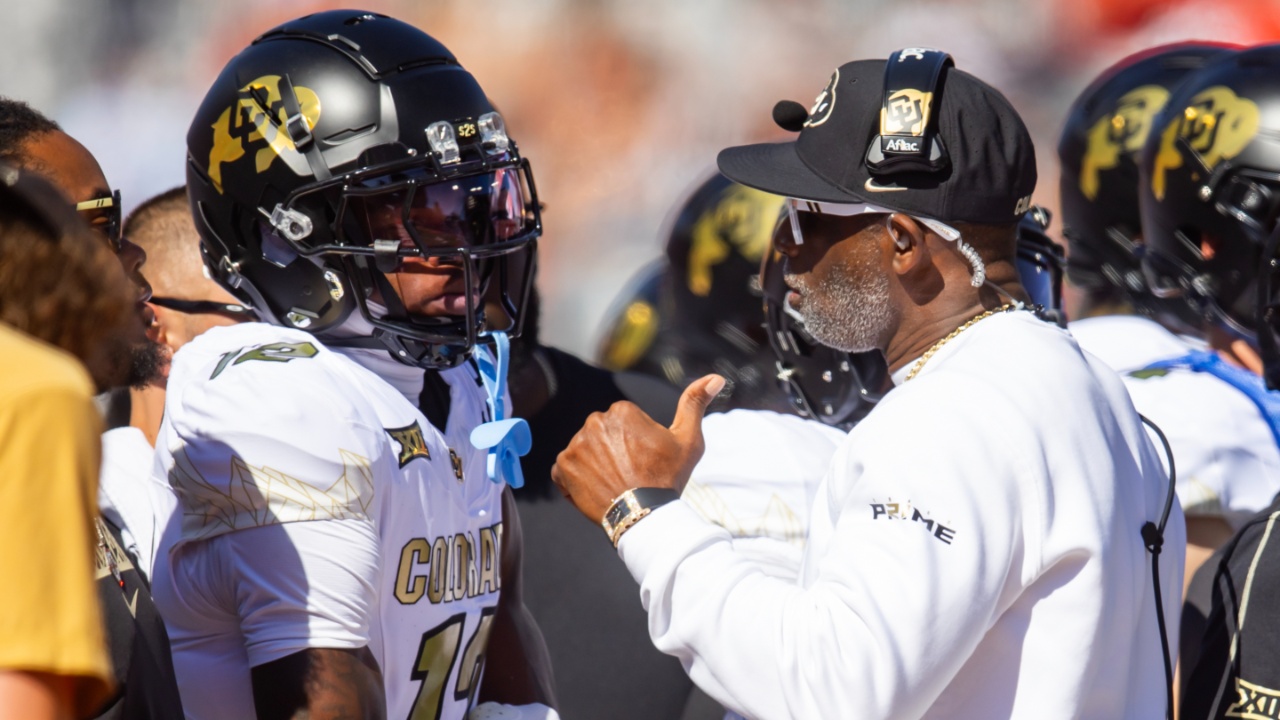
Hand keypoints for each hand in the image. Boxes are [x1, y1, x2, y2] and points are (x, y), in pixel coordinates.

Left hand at [551, 374, 724, 523]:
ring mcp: (575, 446)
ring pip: (586, 450)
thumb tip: (716, 377)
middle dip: (614, 450)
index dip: (636, 442)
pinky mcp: (562, 468)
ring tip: (616, 483)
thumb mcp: (688, 439)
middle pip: (603, 434)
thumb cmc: (668, 478)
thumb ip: (695, 403)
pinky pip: (566, 469)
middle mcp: (594, 422)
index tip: (645, 460)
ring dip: (597, 463)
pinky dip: (577, 478)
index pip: (624, 422)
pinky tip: (597, 489)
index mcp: (621, 411)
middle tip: (631, 473)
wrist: (645, 517)